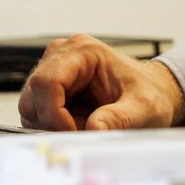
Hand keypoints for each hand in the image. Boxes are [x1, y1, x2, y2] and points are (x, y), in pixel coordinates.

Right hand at [18, 34, 184, 130]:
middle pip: (33, 95)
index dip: (54, 114)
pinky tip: (77, 124)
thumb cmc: (149, 94)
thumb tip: (94, 128)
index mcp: (84, 51)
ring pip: (31, 106)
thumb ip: (120, 118)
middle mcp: (64, 56)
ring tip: (84, 126)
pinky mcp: (52, 88)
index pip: (47, 81)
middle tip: (81, 132)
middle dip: (52, 122)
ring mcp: (55, 71)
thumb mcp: (144, 108)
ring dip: (52, 125)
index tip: (74, 132)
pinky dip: (53, 126)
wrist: (153, 93)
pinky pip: (37, 113)